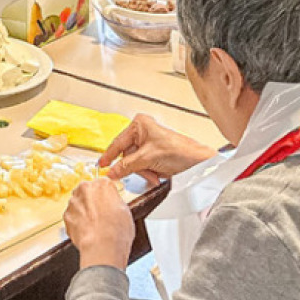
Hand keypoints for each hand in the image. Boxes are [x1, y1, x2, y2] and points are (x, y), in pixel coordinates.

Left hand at [64, 178, 135, 271]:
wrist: (102, 248)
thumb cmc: (117, 231)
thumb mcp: (126, 211)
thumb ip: (115, 202)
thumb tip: (113, 204)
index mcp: (102, 184)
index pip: (103, 185)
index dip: (106, 197)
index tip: (108, 204)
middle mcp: (85, 189)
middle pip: (88, 192)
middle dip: (92, 202)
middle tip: (101, 215)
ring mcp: (73, 202)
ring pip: (78, 204)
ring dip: (84, 212)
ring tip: (94, 226)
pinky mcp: (66, 216)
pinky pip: (72, 217)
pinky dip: (77, 223)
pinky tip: (87, 232)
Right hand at [99, 113, 216, 181]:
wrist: (198, 163)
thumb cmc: (180, 152)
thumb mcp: (148, 159)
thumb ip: (127, 166)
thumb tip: (111, 172)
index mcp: (140, 124)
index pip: (118, 142)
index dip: (109, 155)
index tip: (101, 165)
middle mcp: (143, 131)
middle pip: (126, 154)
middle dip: (135, 167)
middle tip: (144, 172)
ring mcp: (149, 144)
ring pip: (134, 162)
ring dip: (143, 171)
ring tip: (154, 174)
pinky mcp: (154, 155)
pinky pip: (143, 166)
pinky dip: (148, 173)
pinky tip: (157, 175)